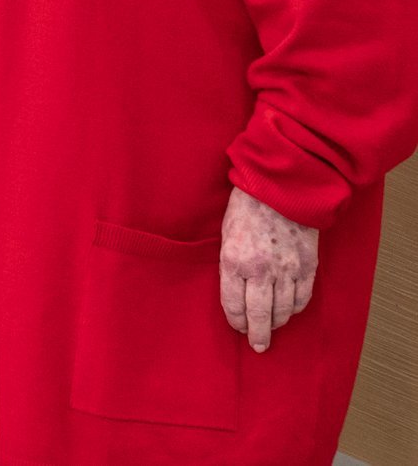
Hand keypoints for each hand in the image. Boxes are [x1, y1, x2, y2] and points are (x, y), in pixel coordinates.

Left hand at [221, 185, 319, 351]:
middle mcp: (261, 270)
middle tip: (258, 345)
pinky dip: (295, 309)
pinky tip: (289, 311)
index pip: (233, 304)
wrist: (281, 188)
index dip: (236, 320)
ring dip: (277, 323)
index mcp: (234, 261)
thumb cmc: (246, 207)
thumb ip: (231, 264)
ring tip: (272, 329)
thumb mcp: (226, 234)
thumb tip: (236, 292)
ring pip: (283, 310)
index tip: (238, 328)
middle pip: (260, 314)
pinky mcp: (307, 267)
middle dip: (258, 334)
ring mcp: (287, 270)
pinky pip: (302, 297)